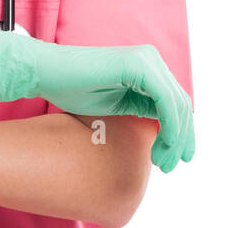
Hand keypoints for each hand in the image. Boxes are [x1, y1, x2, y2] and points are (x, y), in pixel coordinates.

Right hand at [0, 26, 195, 172]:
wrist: (45, 73)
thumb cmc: (72, 90)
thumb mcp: (116, 106)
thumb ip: (141, 112)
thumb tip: (164, 134)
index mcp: (146, 68)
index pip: (175, 102)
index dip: (180, 132)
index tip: (175, 159)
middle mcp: (150, 60)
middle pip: (181, 104)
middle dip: (181, 139)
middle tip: (172, 167)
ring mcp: (146, 61)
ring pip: (178, 104)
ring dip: (176, 138)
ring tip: (164, 163)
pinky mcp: (138, 66)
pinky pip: (166, 101)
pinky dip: (169, 127)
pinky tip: (161, 147)